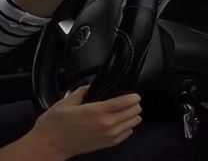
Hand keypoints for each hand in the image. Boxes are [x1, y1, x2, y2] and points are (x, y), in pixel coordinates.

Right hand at [25, 86, 141, 159]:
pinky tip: (120, 122)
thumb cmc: (55, 125)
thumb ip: (82, 91)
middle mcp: (106, 124)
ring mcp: (108, 135)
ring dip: (132, 115)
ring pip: (134, 123)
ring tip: (125, 111)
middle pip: (134, 111)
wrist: (48, 145)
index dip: (133, 96)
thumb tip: (92, 85)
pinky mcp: (107, 144)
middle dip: (134, 104)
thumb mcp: (66, 102)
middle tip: (129, 101)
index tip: (133, 94)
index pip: (127, 101)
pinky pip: (127, 134)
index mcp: (98, 111)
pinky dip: (127, 127)